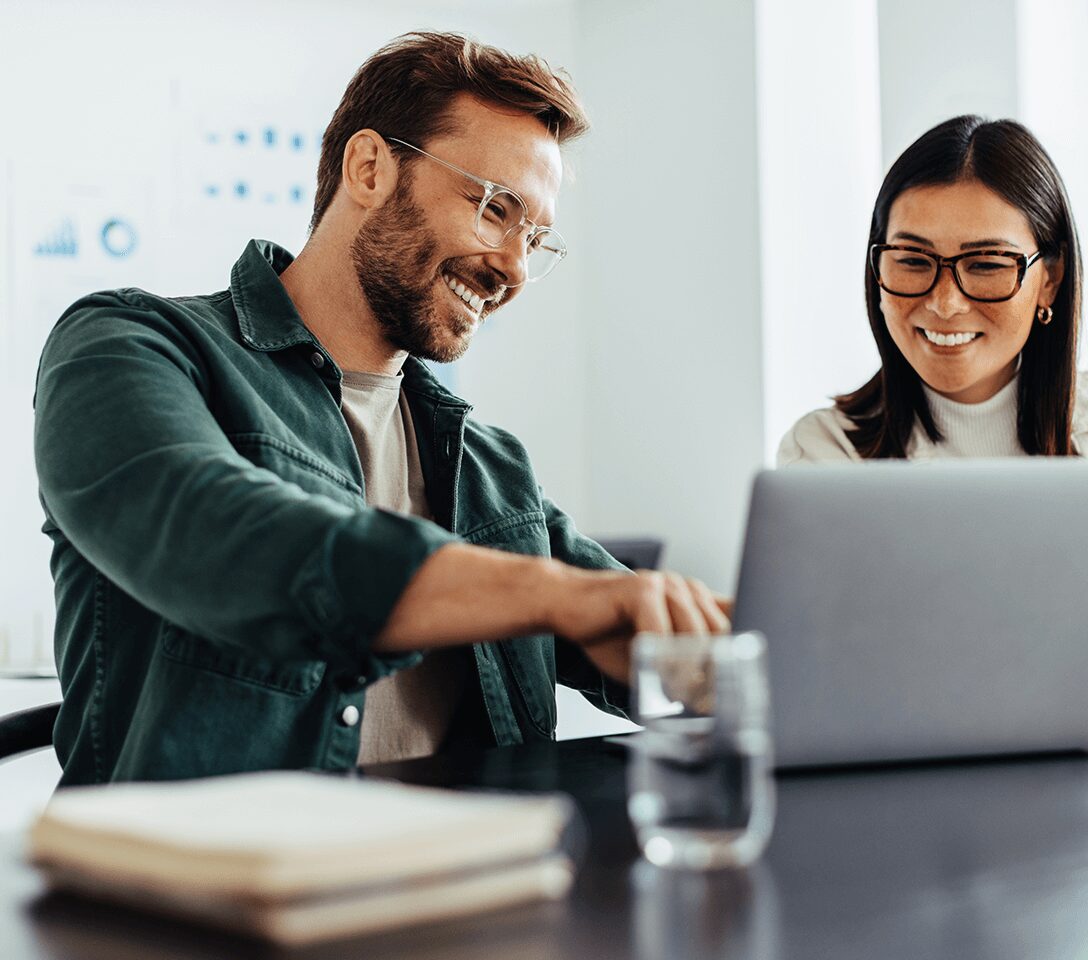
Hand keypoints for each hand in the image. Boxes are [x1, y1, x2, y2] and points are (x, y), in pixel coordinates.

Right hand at [550, 569, 732, 683]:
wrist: (564, 604)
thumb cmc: (609, 631)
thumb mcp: (655, 654)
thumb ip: (683, 667)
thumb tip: (711, 701)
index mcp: (696, 599)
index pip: (735, 623)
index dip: (738, 657)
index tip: (733, 690)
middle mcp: (686, 588)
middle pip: (720, 634)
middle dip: (715, 672)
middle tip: (705, 704)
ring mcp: (666, 584)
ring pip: (694, 635)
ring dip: (688, 672)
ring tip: (680, 698)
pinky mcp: (642, 589)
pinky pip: (661, 633)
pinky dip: (660, 662)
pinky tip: (654, 679)